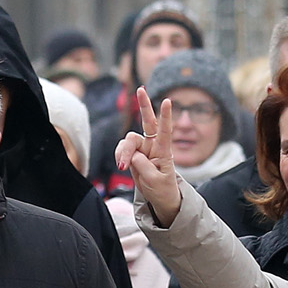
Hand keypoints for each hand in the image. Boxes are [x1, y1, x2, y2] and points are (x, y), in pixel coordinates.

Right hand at [117, 91, 181, 226]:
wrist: (159, 198)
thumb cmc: (162, 189)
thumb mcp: (154, 181)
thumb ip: (143, 166)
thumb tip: (132, 155)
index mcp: (164, 151)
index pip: (165, 130)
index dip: (166, 116)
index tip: (168, 101)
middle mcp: (153, 146)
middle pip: (148, 122)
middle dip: (144, 105)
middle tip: (141, 88)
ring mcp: (143, 148)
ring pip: (128, 141)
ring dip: (123, 152)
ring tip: (122, 166)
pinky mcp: (134, 154)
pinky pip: (122, 150)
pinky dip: (119, 155)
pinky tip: (121, 165)